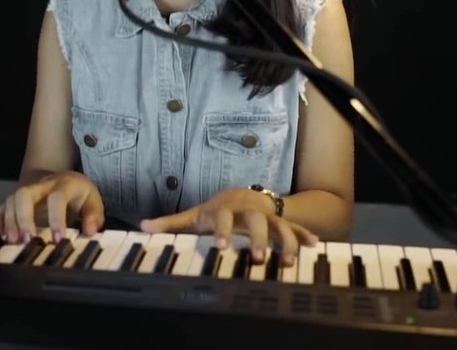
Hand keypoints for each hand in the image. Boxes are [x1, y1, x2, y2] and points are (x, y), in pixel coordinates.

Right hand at [0, 170, 104, 243]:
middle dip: (24, 217)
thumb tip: (90, 230)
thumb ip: (94, 216)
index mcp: (63, 185)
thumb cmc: (78, 194)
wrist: (64, 179)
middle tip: (27, 239)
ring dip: (10, 221)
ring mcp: (28, 191)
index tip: (57, 238)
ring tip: (12, 241)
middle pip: (25, 194)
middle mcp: (42, 186)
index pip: (57, 198)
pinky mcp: (18, 199)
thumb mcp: (93, 201)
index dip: (56, 218)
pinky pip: (3, 205)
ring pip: (12, 200)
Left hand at [138, 187, 318, 265]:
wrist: (241, 194)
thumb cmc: (216, 210)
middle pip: (255, 221)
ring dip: (285, 242)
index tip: (220, 247)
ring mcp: (266, 216)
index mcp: (224, 210)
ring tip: (288, 262)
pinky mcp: (280, 221)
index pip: (222, 218)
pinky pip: (294, 227)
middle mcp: (247, 211)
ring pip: (278, 225)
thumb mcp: (194, 215)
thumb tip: (143, 226)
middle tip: (258, 259)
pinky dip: (303, 235)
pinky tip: (314, 245)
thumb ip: (170, 223)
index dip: (221, 231)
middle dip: (258, 239)